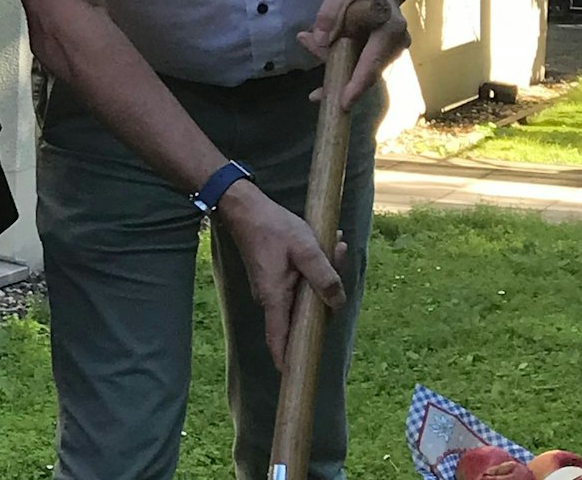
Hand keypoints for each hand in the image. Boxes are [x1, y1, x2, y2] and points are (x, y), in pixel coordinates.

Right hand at [214, 182, 346, 369]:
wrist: (243, 207)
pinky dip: (313, 270)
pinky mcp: (273, 275)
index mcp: (274, 296)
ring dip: (322, 278)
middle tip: (338, 257)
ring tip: (335, 246)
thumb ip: (324, 276)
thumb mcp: (305, 249)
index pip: (278, 338)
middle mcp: (270, 297)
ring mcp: (271, 286)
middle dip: (325, 298)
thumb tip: (338, 303)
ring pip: (303, 295)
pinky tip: (326, 247)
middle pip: (301, 314)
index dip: (286, 358)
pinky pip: (299, 282)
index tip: (294, 376)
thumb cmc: (272, 227)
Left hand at [297, 0, 408, 110]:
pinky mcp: (378, 57)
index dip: (357, 84)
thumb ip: (329, 12)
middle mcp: (395, 46)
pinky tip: (314, 46)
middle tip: (312, 75)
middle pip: (364, 72)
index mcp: (390, 29)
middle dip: (337, 77)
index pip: (373, 62)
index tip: (344, 102)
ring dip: (331, 64)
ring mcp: (389, 54)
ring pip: (357, 70)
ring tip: (308, 39)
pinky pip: (356, 66)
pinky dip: (335, 62)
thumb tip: (319, 40)